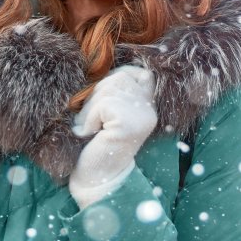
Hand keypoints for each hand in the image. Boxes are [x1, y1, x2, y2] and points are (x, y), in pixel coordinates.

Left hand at [70, 66, 157, 207]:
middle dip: (96, 97)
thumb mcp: (107, 110)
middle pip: (118, 77)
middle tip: (92, 123)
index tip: (103, 109)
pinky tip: (92, 135)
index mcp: (149, 104)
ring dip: (90, 110)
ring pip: (108, 88)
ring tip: (91, 130)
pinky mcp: (131, 123)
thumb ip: (114, 89)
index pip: (135, 71)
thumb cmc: (96, 142)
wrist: (95, 179)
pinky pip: (103, 104)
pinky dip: (90, 118)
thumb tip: (102, 60)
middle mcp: (151, 109)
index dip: (113, 81)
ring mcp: (144, 116)